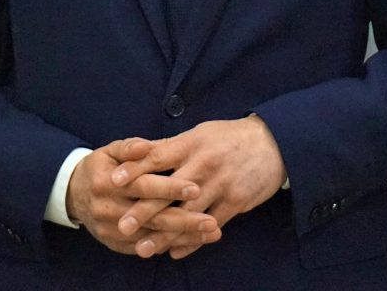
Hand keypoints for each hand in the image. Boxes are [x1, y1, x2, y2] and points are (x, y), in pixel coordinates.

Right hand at [66, 144, 219, 255]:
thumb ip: (130, 147)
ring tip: (212, 233)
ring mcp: (111, 230)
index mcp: (109, 183)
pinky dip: (169, 245)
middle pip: (151, 218)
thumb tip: (145, 146)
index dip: (170, 188)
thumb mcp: (111, 150)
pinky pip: (145, 248)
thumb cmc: (101, 166)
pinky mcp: (114, 244)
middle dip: (184, 220)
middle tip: (212, 222)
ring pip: (151, 237)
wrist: (73, 194)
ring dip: (183, 237)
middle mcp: (109, 210)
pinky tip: (192, 241)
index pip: (144, 186)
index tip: (196, 187)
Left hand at [111, 115, 286, 259]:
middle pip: (168, 189)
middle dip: (143, 209)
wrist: (273, 143)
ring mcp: (220, 184)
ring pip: (187, 214)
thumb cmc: (229, 137)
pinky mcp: (235, 202)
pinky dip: (192, 241)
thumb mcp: (200, 133)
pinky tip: (175, 252)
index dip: (135, 168)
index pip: (157, 155)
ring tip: (143, 248)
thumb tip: (139, 152)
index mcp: (192, 143)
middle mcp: (203, 164)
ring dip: (164, 234)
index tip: (113, 180)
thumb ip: (172, 146)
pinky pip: (209, 225)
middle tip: (121, 225)